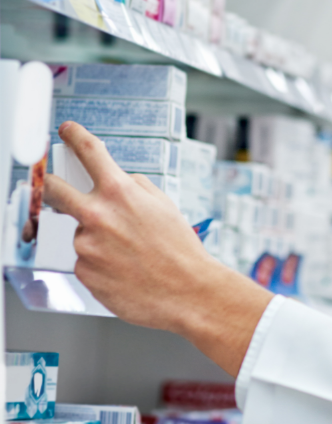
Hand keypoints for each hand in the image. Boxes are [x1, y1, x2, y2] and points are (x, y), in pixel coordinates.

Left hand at [43, 122, 272, 375]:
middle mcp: (97, 215)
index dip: (74, 136)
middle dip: (51, 187)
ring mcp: (86, 245)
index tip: (66, 131)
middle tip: (56, 191)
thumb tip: (119, 181)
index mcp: (120, 193)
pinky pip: (85, 262)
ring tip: (127, 254)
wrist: (188, 292)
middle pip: (53, 190)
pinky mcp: (83, 272)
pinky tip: (124, 270)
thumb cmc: (181, 251)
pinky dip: (100, 264)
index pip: (89, 152)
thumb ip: (136, 187)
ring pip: (80, 234)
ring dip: (96, 240)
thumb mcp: (164, 205)